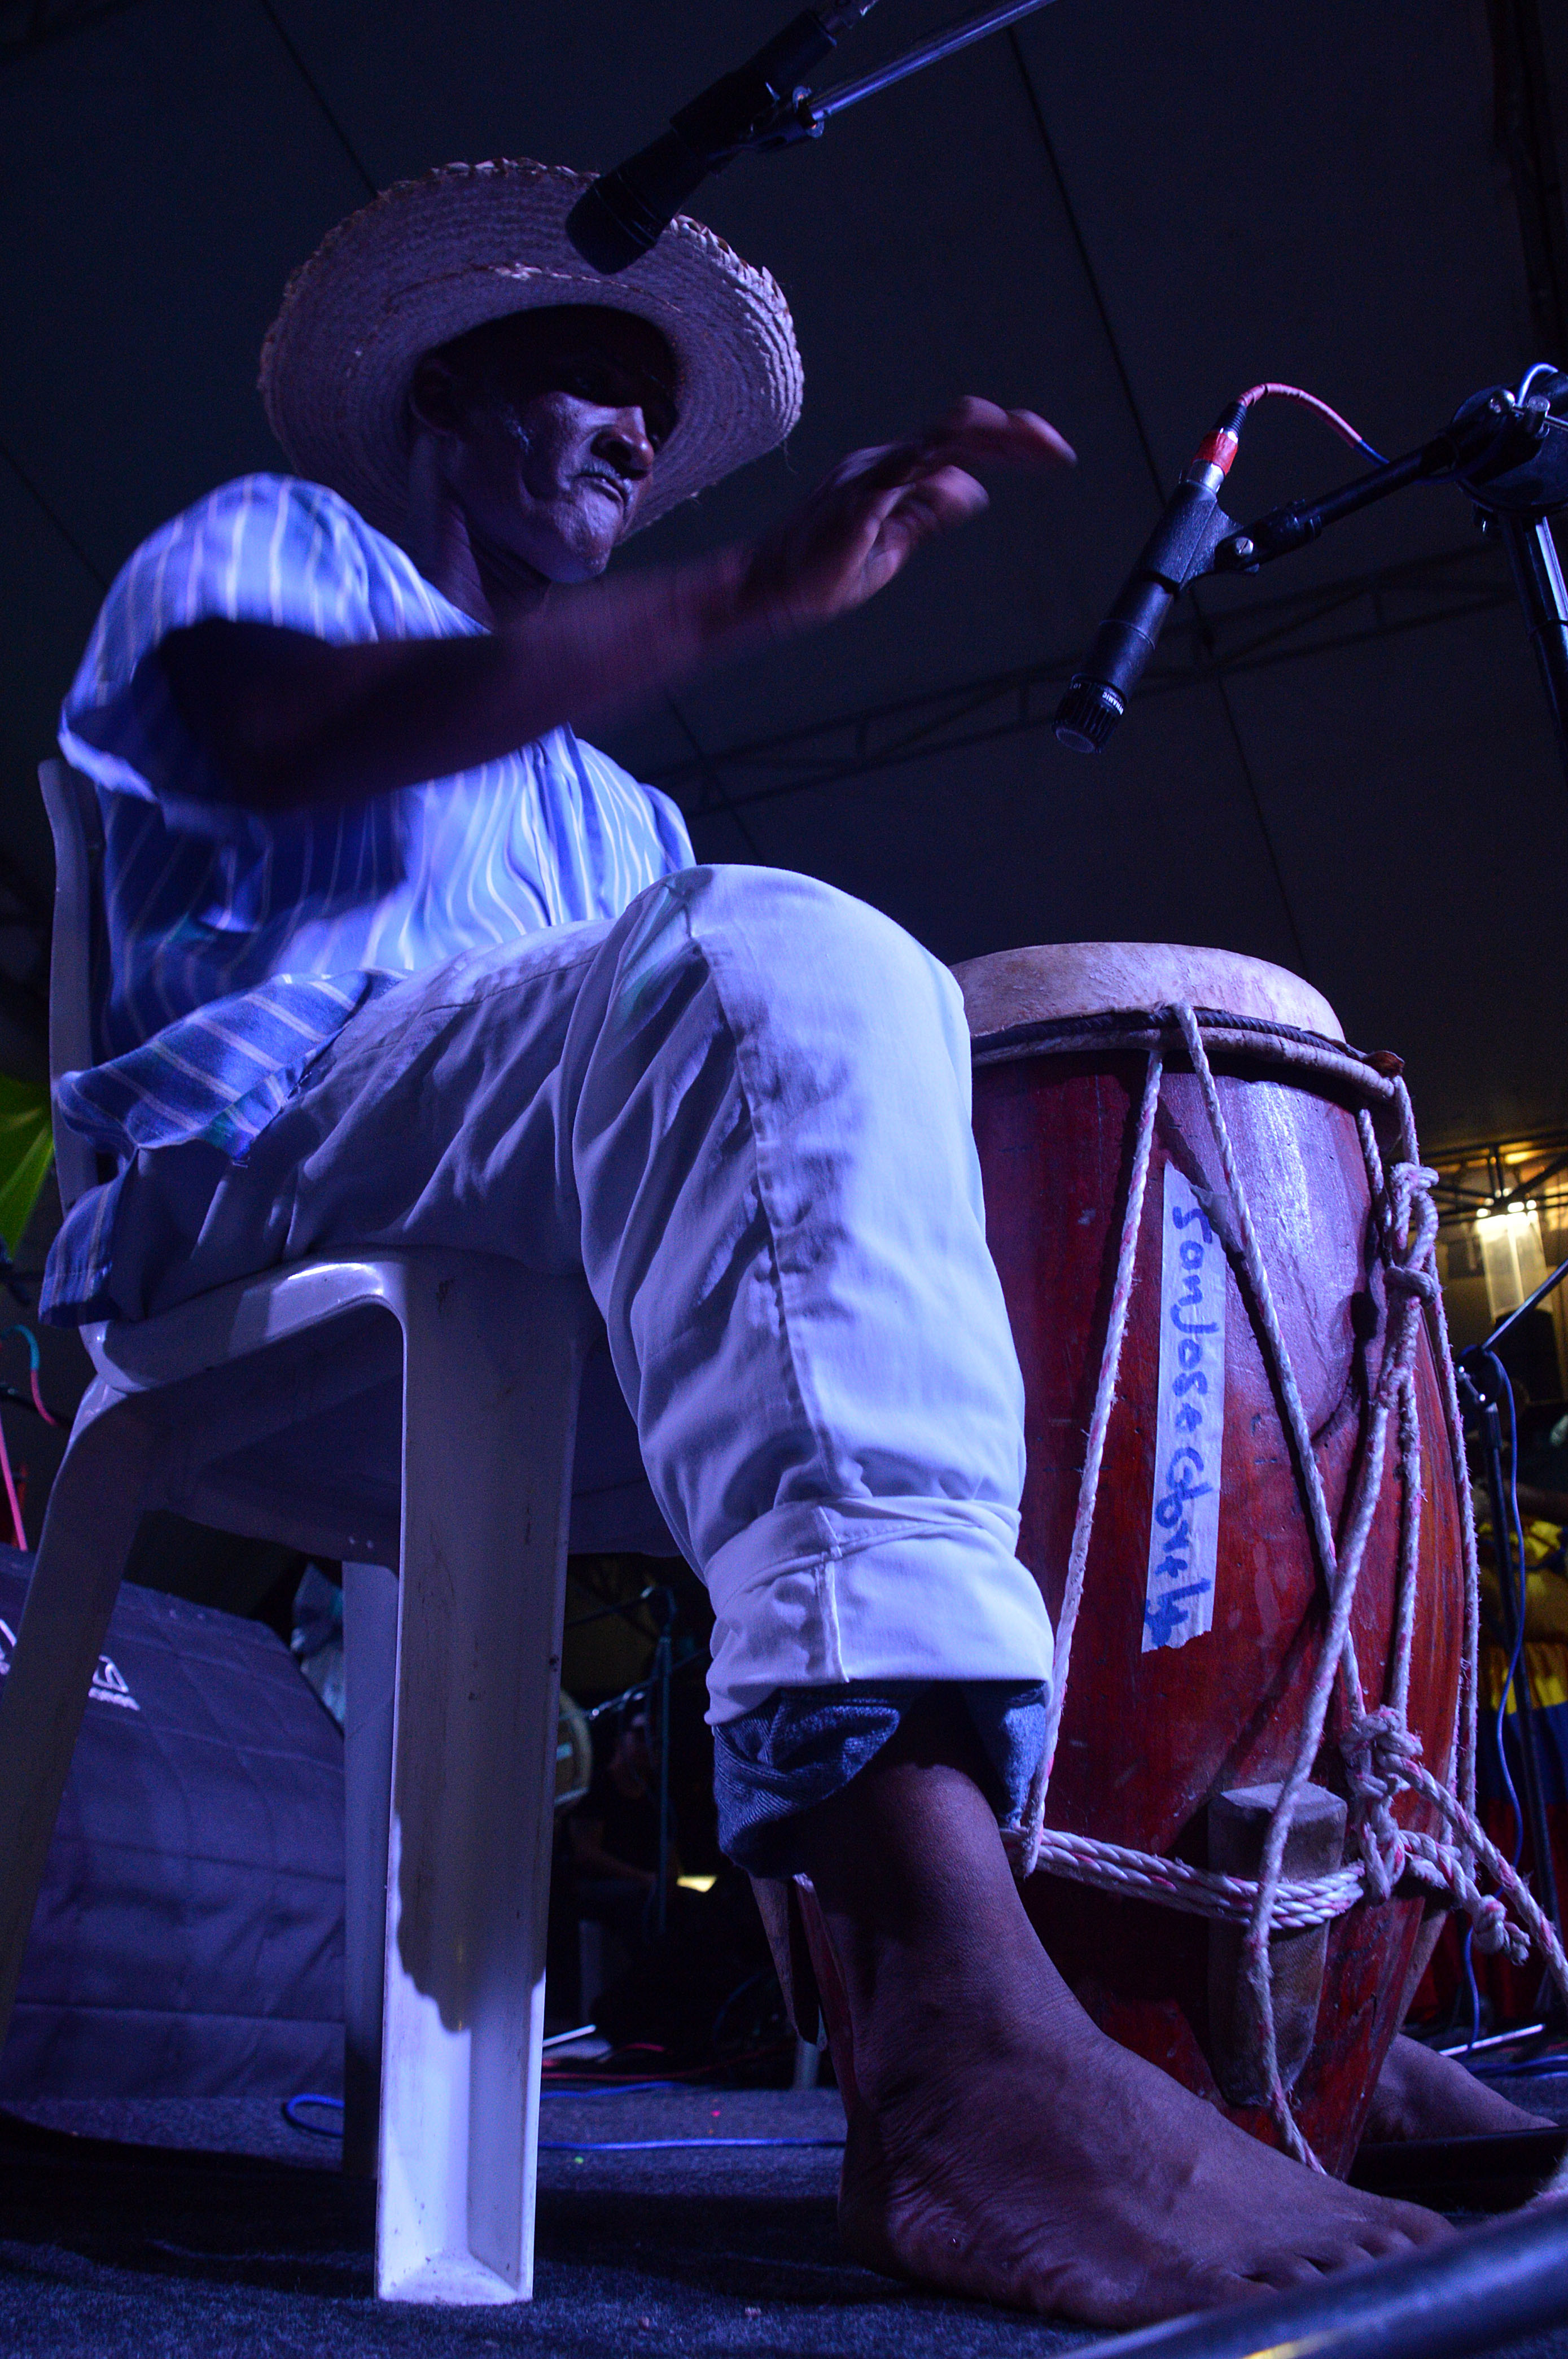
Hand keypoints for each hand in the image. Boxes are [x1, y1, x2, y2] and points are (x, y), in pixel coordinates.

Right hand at [736, 396, 1074, 636]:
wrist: (763, 593)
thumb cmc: (818, 574)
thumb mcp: (892, 545)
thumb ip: (928, 516)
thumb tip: (973, 490)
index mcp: (891, 470)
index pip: (959, 444)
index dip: (1008, 443)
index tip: (1050, 453)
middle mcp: (883, 461)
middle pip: (960, 430)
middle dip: (1015, 434)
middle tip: (1057, 448)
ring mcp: (867, 475)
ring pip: (941, 438)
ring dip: (995, 439)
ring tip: (1038, 446)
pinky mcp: (855, 500)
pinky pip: (906, 473)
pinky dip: (945, 471)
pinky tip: (976, 481)